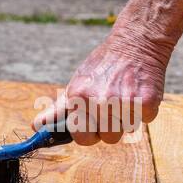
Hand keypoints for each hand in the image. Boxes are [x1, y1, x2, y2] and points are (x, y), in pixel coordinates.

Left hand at [32, 0, 182, 145]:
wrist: (135, 43)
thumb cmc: (103, 67)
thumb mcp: (77, 84)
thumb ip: (58, 109)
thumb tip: (36, 126)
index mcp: (79, 98)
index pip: (82, 138)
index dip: (90, 131)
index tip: (94, 120)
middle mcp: (101, 102)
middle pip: (108, 138)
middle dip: (111, 126)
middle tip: (113, 104)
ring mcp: (124, 103)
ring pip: (127, 131)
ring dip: (128, 117)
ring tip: (126, 95)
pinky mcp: (147, 103)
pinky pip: (145, 120)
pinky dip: (144, 109)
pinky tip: (139, 92)